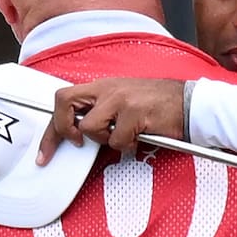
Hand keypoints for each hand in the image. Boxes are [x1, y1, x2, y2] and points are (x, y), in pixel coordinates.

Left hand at [37, 77, 185, 163]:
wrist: (190, 103)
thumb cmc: (159, 104)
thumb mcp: (125, 99)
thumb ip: (101, 109)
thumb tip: (79, 131)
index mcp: (103, 86)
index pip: (64, 98)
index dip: (51, 127)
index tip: (46, 150)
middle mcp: (108, 88)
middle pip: (63, 102)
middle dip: (63, 129)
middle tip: (76, 142)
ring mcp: (120, 100)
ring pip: (89, 127)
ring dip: (105, 139)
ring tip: (124, 135)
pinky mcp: (134, 113)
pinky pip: (116, 139)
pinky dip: (127, 145)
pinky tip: (140, 137)